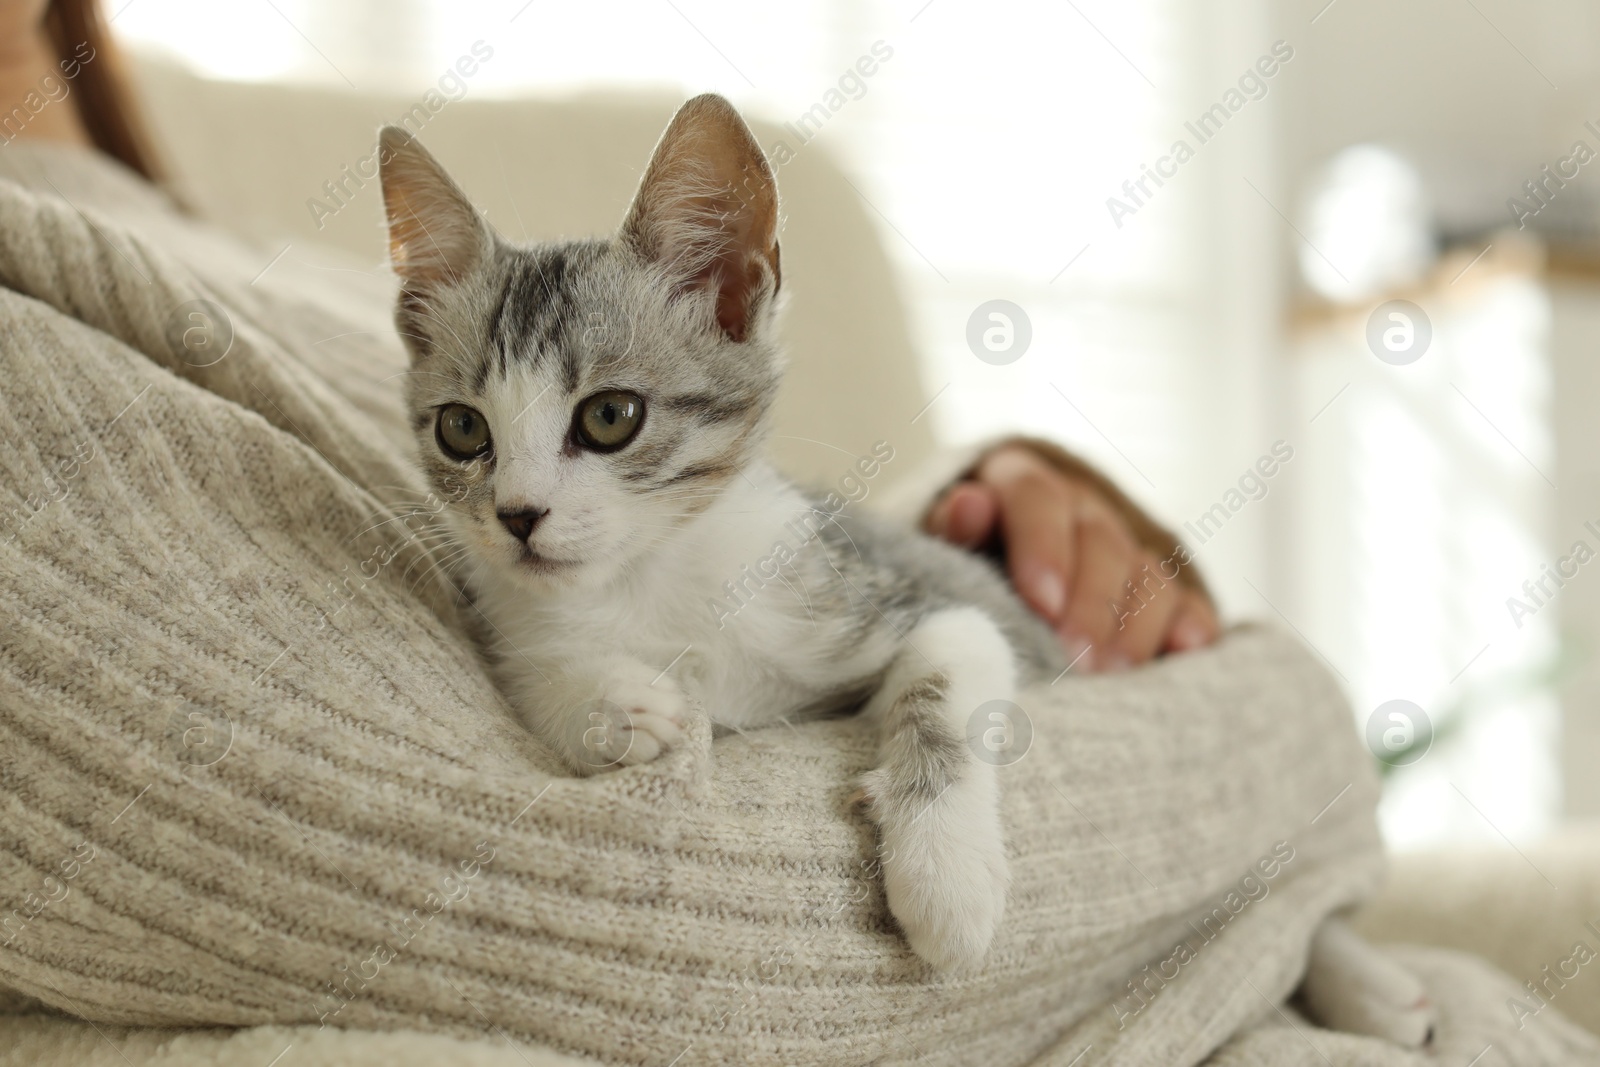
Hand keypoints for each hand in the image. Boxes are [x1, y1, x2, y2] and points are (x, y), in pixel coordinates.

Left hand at [925, 444, 1217, 671]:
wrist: (1000, 566)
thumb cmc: (963, 564)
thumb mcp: (945, 544)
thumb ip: (953, 529)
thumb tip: (968, 508)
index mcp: (1024, 481)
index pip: (1038, 498)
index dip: (1044, 548)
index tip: (1041, 605)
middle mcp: (1083, 507)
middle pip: (1101, 542)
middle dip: (1090, 605)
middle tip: (1076, 661)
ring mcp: (1128, 545)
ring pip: (1148, 573)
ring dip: (1133, 626)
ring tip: (1112, 675)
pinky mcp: (1165, 588)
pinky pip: (1189, 600)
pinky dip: (1191, 624)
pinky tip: (1184, 650)